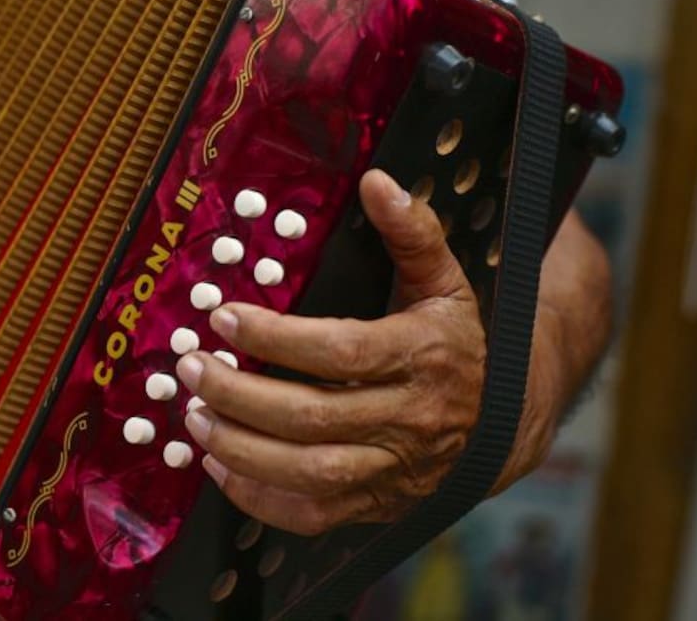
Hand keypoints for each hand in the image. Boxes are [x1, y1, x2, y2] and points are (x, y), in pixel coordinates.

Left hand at [174, 169, 489, 535]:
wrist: (505, 422)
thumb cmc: (458, 342)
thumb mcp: (445, 281)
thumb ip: (413, 231)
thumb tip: (377, 180)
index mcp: (421, 357)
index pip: (339, 351)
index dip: (275, 337)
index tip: (223, 317)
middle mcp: (407, 419)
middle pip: (312, 416)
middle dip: (239, 394)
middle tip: (191, 368)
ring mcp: (391, 468)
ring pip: (308, 472)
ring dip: (241, 448)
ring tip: (193, 416)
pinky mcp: (376, 503)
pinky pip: (313, 517)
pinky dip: (260, 500)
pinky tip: (218, 467)